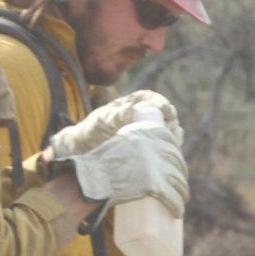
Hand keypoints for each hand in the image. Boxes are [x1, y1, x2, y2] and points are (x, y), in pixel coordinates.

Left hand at [49, 90, 177, 159]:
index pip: (150, 98)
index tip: (167, 112)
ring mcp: (143, 133)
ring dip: (172, 136)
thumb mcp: (99, 123)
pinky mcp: (146, 149)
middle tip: (172, 130)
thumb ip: (114, 116)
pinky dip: (168, 148)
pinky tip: (169, 153)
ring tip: (172, 143)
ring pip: (166, 131)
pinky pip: (163, 146)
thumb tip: (132, 110)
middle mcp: (139, 117)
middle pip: (163, 115)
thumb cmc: (88, 134)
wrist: (82, 157)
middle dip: (170, 122)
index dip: (161, 103)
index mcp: (129, 105)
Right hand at [63, 119, 187, 213]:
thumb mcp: (117, 145)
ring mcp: (157, 167)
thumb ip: (128, 148)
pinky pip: (173, 198)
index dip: (174, 155)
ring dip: (181, 193)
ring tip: (178, 200)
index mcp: (146, 133)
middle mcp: (155, 147)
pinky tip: (178, 212)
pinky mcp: (156, 186)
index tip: (173, 164)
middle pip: (177, 163)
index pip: (170, 142)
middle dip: (180, 175)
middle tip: (176, 185)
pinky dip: (177, 206)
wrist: (91, 179)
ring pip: (178, 182)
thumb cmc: (98, 165)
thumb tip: (135, 161)